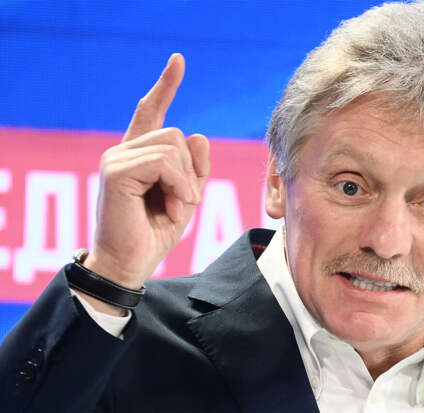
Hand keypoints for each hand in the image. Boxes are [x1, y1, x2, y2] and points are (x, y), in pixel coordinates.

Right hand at [83, 53, 208, 295]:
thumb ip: (194, 167)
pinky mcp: (116, 169)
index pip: (151, 111)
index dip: (166, 86)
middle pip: (177, 134)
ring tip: (171, 208)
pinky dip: (178, 187)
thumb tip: (199, 135)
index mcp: (139, 155)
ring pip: (173, 146)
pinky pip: (165, 162)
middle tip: (178, 204)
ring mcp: (116, 158)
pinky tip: (170, 209)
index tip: (178, 60)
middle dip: (189, 172)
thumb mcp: (186, 197)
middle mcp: (124, 150)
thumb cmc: (154, 233)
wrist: (130, 265)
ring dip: (184, 183)